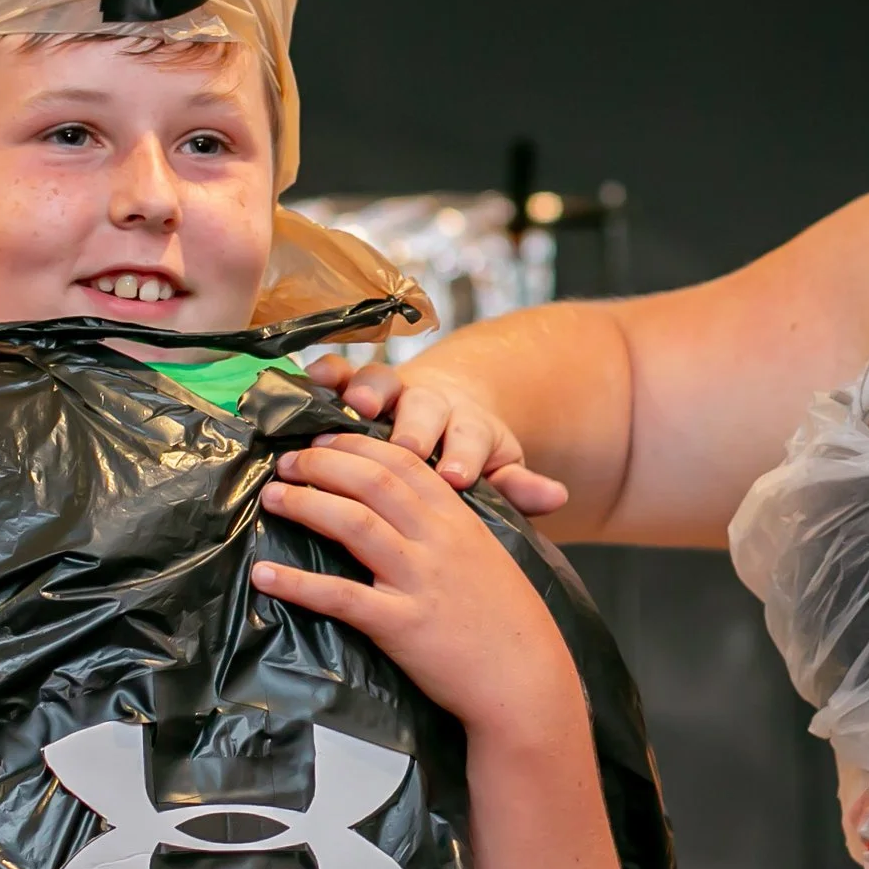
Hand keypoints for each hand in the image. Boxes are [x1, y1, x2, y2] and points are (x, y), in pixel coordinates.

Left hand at [253, 435, 578, 736]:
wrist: (525, 680)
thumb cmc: (509, 622)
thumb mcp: (488, 556)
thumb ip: (453, 527)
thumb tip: (413, 508)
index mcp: (459, 519)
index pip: (403, 461)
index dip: (356, 444)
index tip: (322, 439)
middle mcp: (439, 540)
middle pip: (372, 481)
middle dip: (321, 463)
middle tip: (286, 462)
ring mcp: (419, 580)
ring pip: (353, 524)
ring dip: (305, 504)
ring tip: (271, 497)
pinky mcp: (400, 625)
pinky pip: (340, 596)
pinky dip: (297, 583)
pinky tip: (265, 574)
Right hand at [303, 356, 568, 515]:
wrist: (447, 407)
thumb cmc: (468, 455)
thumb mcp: (497, 470)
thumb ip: (519, 487)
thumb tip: (559, 496)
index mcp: (468, 427)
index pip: (471, 439)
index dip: (464, 455)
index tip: (457, 477)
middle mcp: (430, 403)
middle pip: (425, 408)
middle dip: (416, 427)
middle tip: (407, 447)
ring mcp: (392, 390)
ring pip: (382, 381)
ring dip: (369, 390)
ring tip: (357, 408)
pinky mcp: (356, 384)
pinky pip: (341, 371)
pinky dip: (327, 372)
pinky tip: (310, 379)